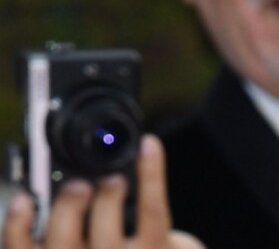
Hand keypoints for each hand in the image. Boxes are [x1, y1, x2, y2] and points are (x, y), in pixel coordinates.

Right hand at [2, 135, 204, 248]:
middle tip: (78, 186)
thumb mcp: (87, 238)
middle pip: (63, 246)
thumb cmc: (116, 244)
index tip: (24, 199)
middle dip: (67, 211)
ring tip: (114, 180)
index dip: (18, 227)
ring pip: (107, 238)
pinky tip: (148, 147)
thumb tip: (42, 189)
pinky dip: (150, 172)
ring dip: (107, 199)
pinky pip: (153, 209)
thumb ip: (66, 225)